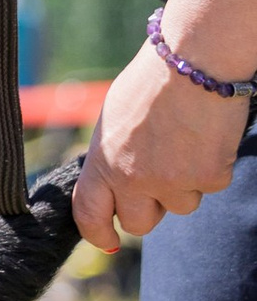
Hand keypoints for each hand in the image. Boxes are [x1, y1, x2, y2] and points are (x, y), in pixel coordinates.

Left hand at [74, 34, 248, 247]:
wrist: (195, 60)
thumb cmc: (153, 82)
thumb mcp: (114, 119)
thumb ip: (112, 157)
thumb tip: (114, 187)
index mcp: (104, 161)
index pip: (88, 214)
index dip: (97, 233)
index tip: (107, 241)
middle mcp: (134, 178)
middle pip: (139, 224)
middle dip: (149, 209)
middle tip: (159, 178)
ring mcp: (173, 182)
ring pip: (181, 206)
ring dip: (185, 184)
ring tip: (185, 142)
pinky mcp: (209, 178)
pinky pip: (210, 186)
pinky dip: (212, 167)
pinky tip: (206, 137)